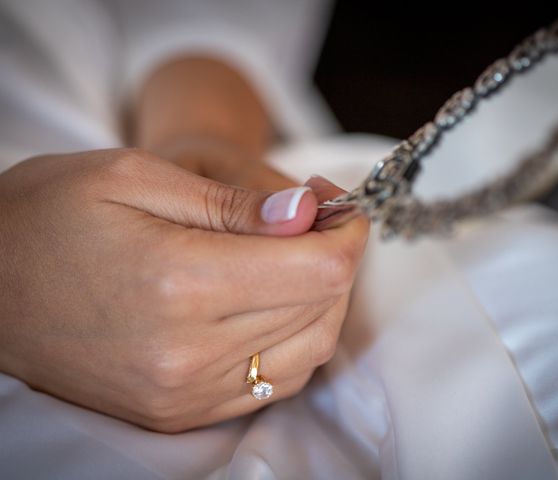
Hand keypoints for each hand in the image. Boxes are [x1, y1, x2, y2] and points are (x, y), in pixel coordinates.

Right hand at [0, 148, 368, 431]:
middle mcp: (188, 352)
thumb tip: (307, 213)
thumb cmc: (49, 215)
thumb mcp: (135, 178)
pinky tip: (273, 304)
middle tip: (319, 222)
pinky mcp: (178, 410)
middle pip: (321, 310)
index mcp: (181, 282)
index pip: (318, 271)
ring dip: (322, 301)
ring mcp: (184, 391)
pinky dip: (293, 340)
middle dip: (337, 258)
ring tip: (297, 259)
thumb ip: (233, 202)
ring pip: (307, 352)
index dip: (346, 234)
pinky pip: (272, 384)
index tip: (339, 207)